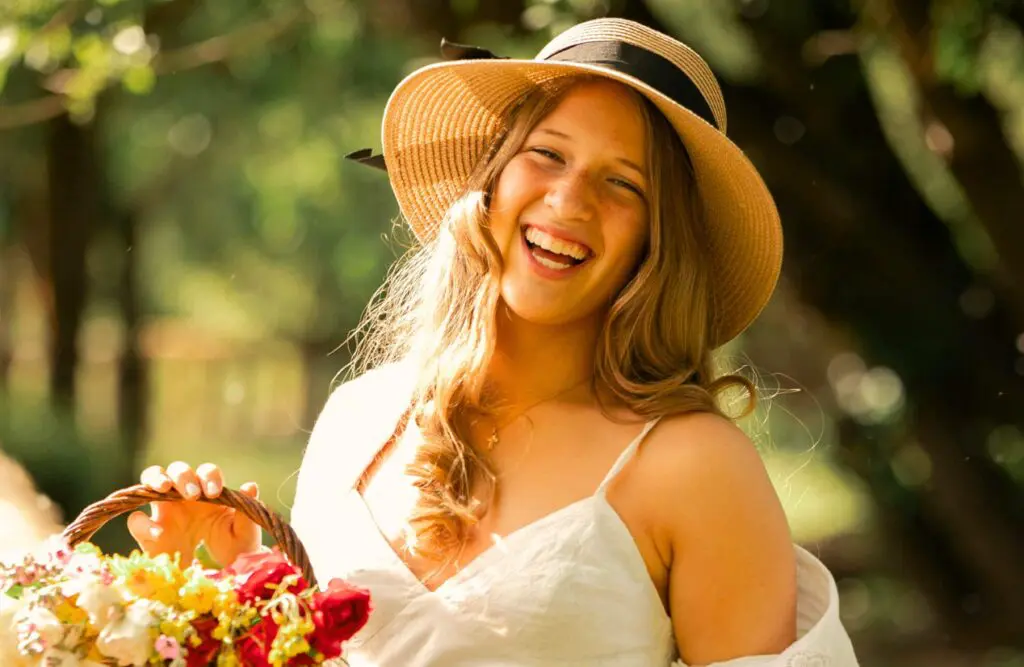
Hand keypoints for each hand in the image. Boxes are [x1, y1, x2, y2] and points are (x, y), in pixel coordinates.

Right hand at [127, 461, 262, 566]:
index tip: (214, 493)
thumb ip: (246, 511)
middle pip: (177, 469)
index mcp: (209, 492)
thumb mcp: (244, 533)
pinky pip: (136, 520)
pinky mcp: (148, 533)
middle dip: (183, 475)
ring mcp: (165, 512)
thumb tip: (251, 486)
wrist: (217, 577)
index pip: (207, 472)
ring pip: (150, 481)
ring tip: (164, 488)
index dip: (209, 477)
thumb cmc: (233, 549)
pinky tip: (159, 534)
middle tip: (192, 494)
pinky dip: (143, 523)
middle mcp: (185, 496)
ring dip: (155, 479)